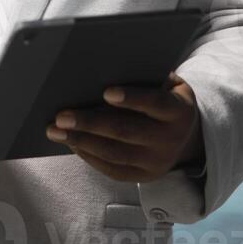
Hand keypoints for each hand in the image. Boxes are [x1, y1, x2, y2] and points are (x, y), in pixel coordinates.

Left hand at [44, 72, 202, 182]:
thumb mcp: (166, 84)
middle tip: (61, 116)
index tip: (106, 92)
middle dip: (91, 124)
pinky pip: (112, 169)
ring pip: (115, 153)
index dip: (132, 98)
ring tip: (55, 130)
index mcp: (178, 111)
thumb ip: (145, 77)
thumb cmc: (165, 98)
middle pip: (127, 131)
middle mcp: (170, 140)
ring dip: (81, 141)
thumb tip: (106, 66)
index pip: (155, 103)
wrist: (187, 137)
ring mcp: (157, 162)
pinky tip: (71, 142)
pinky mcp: (144, 176)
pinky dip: (89, 156)